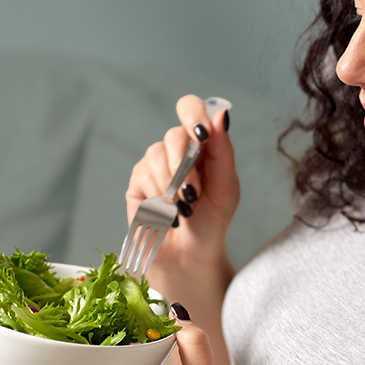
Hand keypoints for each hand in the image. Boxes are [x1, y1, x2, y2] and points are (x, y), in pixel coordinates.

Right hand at [127, 95, 238, 278]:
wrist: (190, 255)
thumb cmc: (211, 221)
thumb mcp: (226, 187)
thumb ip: (223, 150)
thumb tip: (221, 114)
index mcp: (201, 144)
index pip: (191, 109)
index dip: (193, 113)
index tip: (202, 134)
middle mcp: (176, 149)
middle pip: (174, 134)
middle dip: (186, 167)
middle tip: (193, 195)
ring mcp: (154, 163)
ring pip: (157, 155)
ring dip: (172, 186)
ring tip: (182, 210)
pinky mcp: (137, 182)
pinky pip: (143, 175)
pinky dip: (158, 197)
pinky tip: (167, 213)